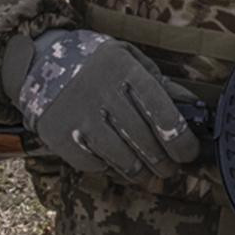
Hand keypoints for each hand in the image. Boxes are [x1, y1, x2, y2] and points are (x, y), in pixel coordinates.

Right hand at [0, 29, 200, 181]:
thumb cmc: (97, 63)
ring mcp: (79, 116)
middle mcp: (102, 92)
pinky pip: (94, 164)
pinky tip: (115, 162)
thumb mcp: (130, 60)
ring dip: (141, 172)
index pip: (160, 111)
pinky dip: (109, 168)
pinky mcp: (60, 136)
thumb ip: (162, 84)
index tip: (189, 153)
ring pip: (122, 158)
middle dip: (164, 161)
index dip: (180, 138)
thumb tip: (195, 109)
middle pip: (144, 140)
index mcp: (124, 70)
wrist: (40, 62)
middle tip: (171, 168)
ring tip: (148, 173)